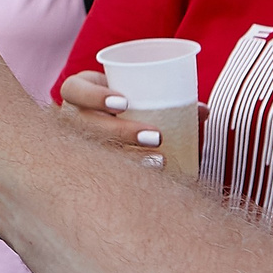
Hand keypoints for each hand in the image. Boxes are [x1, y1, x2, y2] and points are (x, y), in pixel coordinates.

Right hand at [59, 70, 193, 172]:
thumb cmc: (124, 105)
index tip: (124, 104)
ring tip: (160, 160)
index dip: (94, 96)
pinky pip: (98, 170)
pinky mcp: (84, 164)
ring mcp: (73, 142)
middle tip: (156, 136)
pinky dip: (125, 174)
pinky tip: (146, 182)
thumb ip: (166, 99)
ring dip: (127, 156)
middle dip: (120, 131)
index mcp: (77, 93)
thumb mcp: (137, 93)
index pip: (73, 90)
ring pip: (91, 151)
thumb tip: (202, 110)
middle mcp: (70, 118)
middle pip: (84, 124)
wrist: (106, 129)